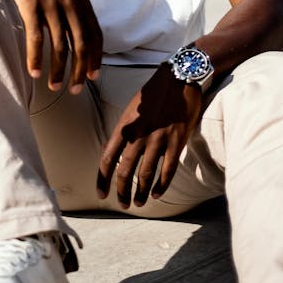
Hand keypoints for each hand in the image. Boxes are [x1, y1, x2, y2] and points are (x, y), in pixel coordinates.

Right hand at [3, 0, 102, 92]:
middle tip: (76, 90)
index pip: (95, 36)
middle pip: (80, 46)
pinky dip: (36, 58)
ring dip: (57, 70)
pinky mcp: (31, 6)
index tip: (95, 76)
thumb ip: (75, 5)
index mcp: (81, 1)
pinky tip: (35, 72)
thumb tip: (78, 27)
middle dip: (80, 72)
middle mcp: (70, 5)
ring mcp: (51, 6)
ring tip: (54, 86)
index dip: (96, 58)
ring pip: (59, 46)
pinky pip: (36, 38)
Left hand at [96, 64, 202, 207]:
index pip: (107, 158)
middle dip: (122, 191)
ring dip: (141, 193)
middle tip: (123, 204)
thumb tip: (116, 152)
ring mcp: (158, 139)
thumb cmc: (154, 92)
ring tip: (139, 203)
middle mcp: (139, 134)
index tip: (102, 194)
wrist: (179, 77)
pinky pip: (167, 170)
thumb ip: (125, 130)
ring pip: (146, 174)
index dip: (103, 179)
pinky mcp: (176, 141)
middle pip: (125, 171)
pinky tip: (157, 193)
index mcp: (125, 125)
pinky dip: (161, 185)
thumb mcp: (132, 108)